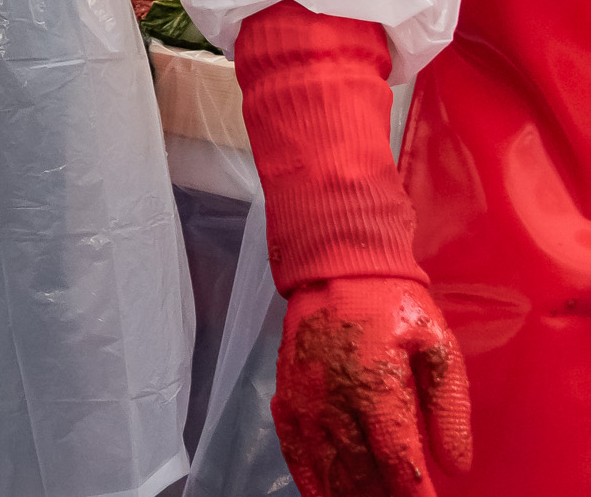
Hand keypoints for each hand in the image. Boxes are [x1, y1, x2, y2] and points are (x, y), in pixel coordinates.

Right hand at [273, 277, 471, 496]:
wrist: (335, 268)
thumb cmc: (394, 306)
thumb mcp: (438, 347)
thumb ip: (450, 408)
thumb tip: (456, 465)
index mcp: (376, 386)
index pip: (398, 460)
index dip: (415, 494)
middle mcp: (334, 399)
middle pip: (360, 472)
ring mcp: (304, 399)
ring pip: (327, 467)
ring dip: (349, 494)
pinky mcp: (285, 396)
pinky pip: (293, 449)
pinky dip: (309, 479)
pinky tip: (324, 496)